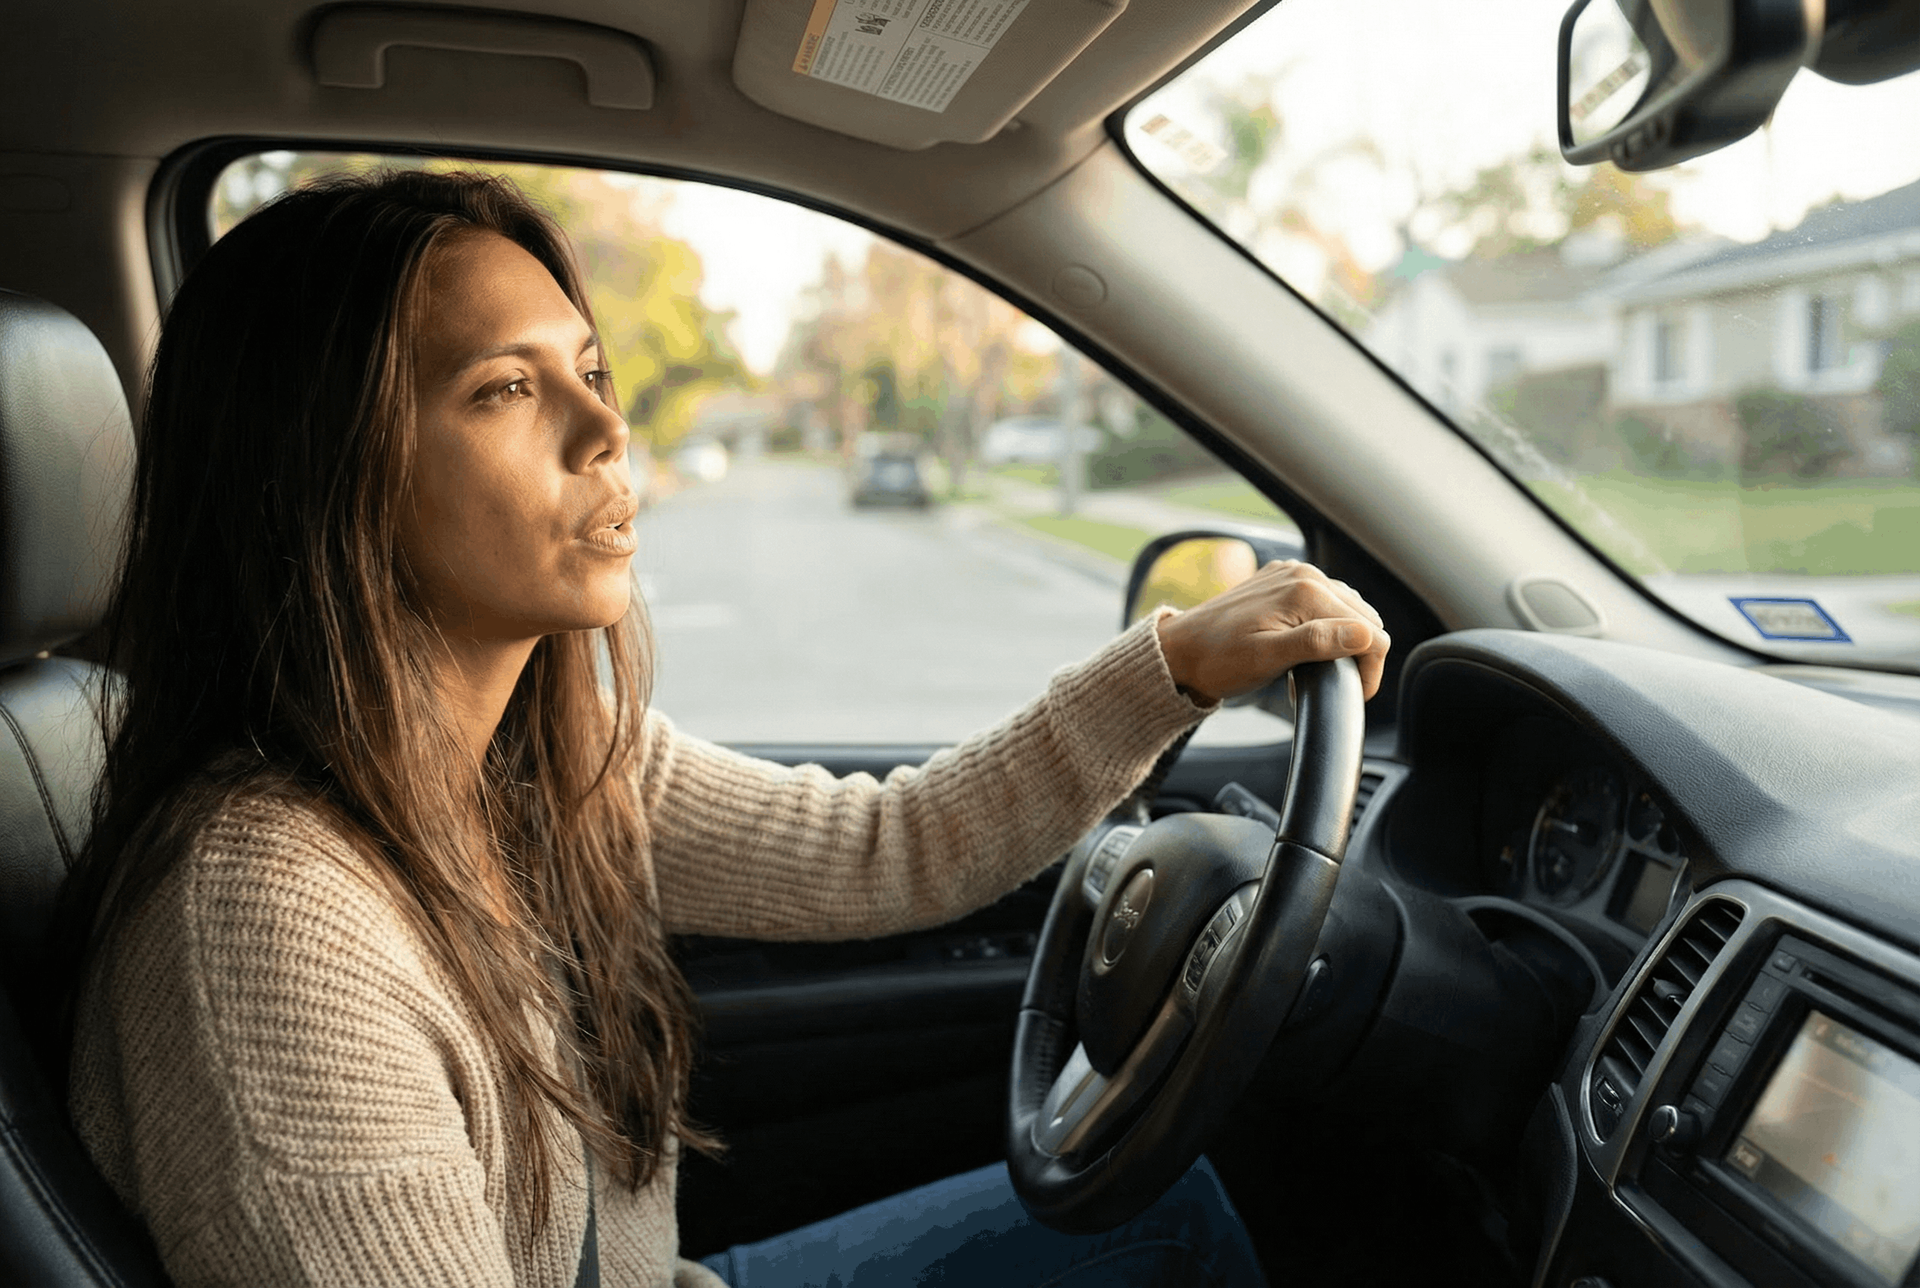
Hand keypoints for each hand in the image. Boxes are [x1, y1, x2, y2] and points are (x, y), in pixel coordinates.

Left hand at [1154, 560, 1389, 704]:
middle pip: (1364, 618)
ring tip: (1314, 669)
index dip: (1369, 670)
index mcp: (1306, 591)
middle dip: (1357, 655)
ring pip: (1347, 610)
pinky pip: (1324, 602)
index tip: (1354, 695)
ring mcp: (1293, 573)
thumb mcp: (1267, 659)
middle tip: (1326, 684)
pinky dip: (1325, 626)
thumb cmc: (1216, 661)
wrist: (1179, 650)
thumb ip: (1317, 643)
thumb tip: (1364, 636)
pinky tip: (1304, 648)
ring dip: (1342, 641)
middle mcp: (1304, 574)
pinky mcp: (1283, 581)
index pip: (1371, 632)